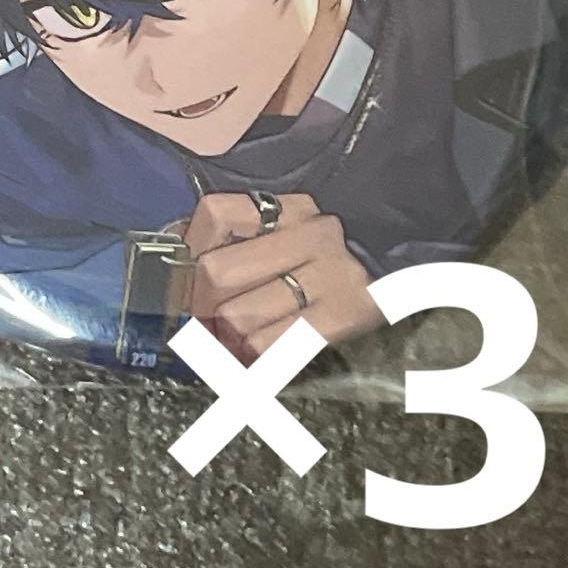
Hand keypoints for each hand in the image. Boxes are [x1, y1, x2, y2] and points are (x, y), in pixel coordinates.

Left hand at [185, 193, 382, 364]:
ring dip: (227, 341)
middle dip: (202, 307)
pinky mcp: (348, 313)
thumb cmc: (322, 267)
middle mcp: (313, 231)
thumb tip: (171, 252)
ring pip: (239, 317)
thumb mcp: (283, 237)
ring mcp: (334, 272)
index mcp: (289, 206)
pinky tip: (256, 358)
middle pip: (217, 273)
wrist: (396, 280)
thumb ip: (227, 238)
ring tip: (236, 343)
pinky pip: (273, 347)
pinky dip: (252, 360)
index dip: (189, 252)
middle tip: (208, 323)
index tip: (189, 279)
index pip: (214, 214)